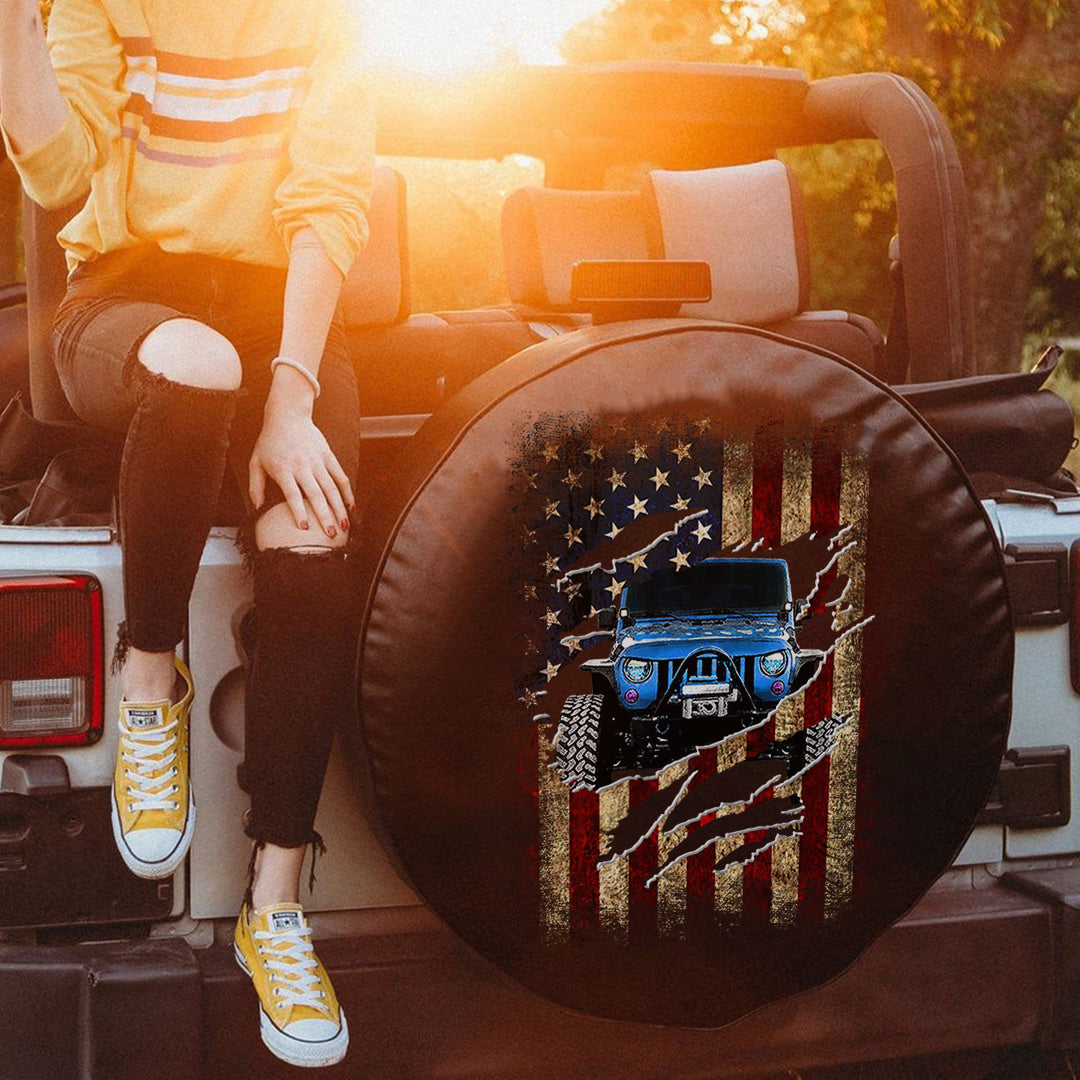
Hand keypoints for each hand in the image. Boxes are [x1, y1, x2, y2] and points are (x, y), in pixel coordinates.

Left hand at [248, 405, 353, 537]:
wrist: (287, 416)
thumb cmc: (270, 441)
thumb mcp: (255, 462)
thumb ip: (256, 486)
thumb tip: (257, 508)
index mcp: (283, 469)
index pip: (293, 494)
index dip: (299, 511)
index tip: (305, 528)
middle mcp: (302, 466)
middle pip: (316, 494)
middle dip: (324, 516)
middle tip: (330, 534)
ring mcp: (317, 461)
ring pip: (331, 488)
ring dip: (339, 508)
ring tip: (344, 525)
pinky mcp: (328, 456)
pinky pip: (340, 476)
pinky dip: (347, 492)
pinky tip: (351, 506)